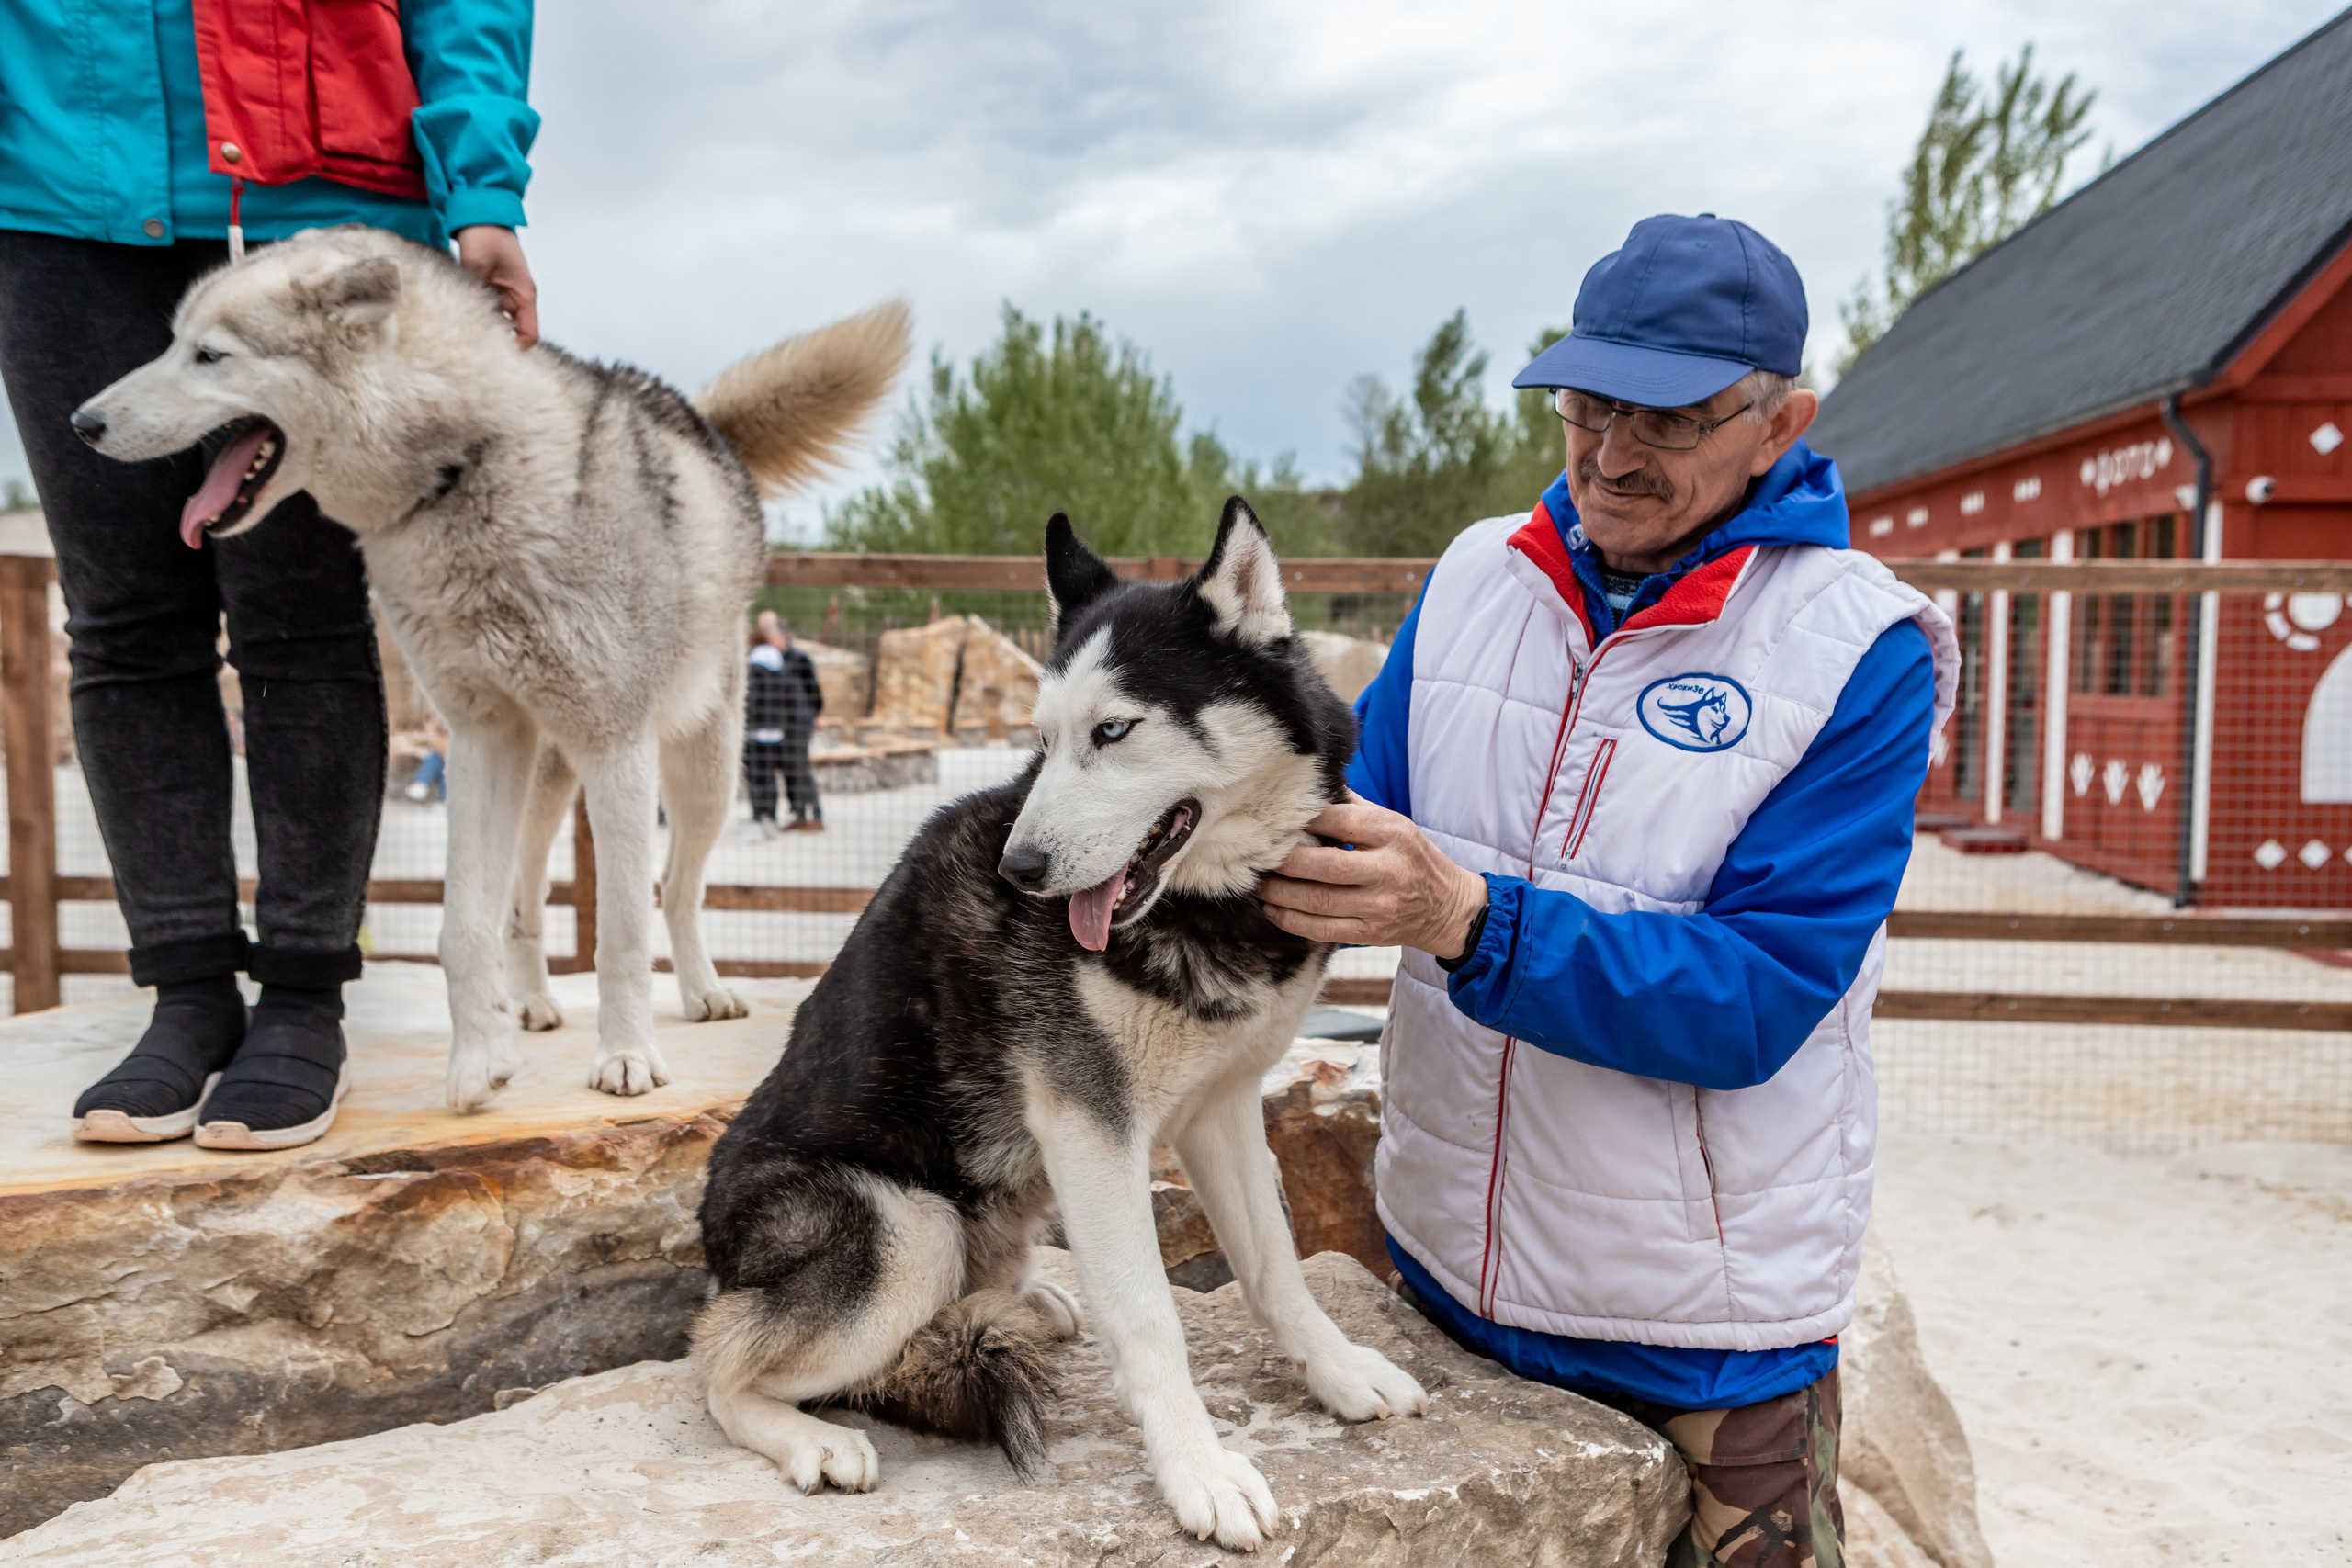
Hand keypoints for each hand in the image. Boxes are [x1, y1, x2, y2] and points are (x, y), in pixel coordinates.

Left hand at [454, 225, 539, 347]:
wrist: (480, 215)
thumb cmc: (485, 236)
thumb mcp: (476, 264)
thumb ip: (473, 292)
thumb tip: (463, 317)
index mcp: (524, 295)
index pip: (529, 334)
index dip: (517, 349)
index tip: (496, 356)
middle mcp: (517, 299)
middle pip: (514, 334)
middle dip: (498, 343)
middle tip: (476, 352)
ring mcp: (504, 295)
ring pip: (499, 324)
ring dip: (485, 330)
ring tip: (466, 339)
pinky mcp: (491, 291)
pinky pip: (487, 312)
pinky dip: (477, 318)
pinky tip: (461, 321)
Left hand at [1258, 795, 1488, 957]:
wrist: (1447, 907)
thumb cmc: (1410, 857)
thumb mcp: (1394, 823)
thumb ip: (1353, 807)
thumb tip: (1308, 786)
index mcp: (1393, 832)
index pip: (1340, 821)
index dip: (1303, 820)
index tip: (1274, 821)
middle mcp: (1389, 869)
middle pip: (1325, 865)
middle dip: (1284, 861)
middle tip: (1257, 855)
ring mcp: (1380, 905)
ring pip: (1318, 901)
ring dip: (1279, 893)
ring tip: (1258, 883)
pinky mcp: (1371, 933)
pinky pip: (1322, 930)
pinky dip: (1291, 921)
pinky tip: (1272, 909)